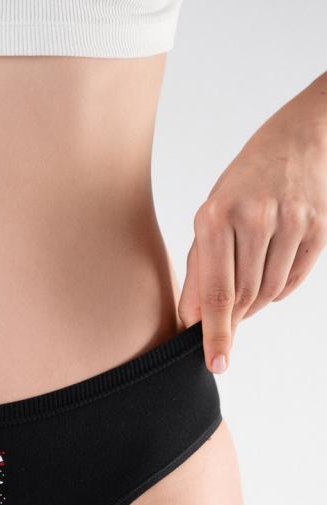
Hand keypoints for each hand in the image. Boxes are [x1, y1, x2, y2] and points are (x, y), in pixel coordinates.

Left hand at [178, 72, 326, 373]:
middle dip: (233, 316)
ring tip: (248, 281)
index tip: (217, 364)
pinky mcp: (319, 227)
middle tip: (227, 316)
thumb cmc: (242, 184)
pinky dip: (279, 288)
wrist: (300, 137)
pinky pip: (294, 281)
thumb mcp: (209, 219)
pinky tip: (271, 269)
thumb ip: (199, 272)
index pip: (217, 293)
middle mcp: (255, 219)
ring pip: (270, 294)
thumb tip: (192, 322)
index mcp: (216, 217)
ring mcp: (292, 222)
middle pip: (244, 298)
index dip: (216, 334)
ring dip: (255, 302)